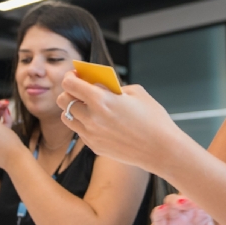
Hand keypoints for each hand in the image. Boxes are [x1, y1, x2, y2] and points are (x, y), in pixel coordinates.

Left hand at [57, 71, 182, 172]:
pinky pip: (79, 131)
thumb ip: (113, 87)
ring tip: (86, 106)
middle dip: (69, 92)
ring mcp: (91, 134)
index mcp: (101, 100)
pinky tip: (98, 122)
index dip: (71, 76)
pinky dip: (84, 124)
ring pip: (67, 117)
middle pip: (63, 100)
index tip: (76, 75)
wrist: (162, 150)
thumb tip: (99, 85)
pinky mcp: (95, 147)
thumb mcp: (136, 92)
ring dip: (73, 109)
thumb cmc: (153, 119)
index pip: (69, 84)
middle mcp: (91, 118)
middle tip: (80, 90)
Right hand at [152, 195, 225, 224]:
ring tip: (182, 203)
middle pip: (185, 194)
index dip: (207, 192)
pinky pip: (157, 216)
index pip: (203, 197)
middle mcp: (187, 212)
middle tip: (197, 196)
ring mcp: (173, 218)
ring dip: (175, 200)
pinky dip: (158, 212)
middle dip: (190, 193)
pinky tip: (162, 211)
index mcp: (201, 212)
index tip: (214, 191)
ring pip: (170, 202)